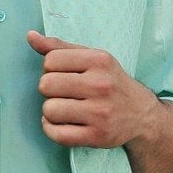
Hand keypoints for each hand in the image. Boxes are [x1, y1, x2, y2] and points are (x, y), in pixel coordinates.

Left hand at [26, 28, 159, 150]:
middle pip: (46, 85)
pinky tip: (60, 123)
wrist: (142, 114)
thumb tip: (30, 36)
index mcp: (99, 60)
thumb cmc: (110, 83)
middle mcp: (101, 85)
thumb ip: (59, 47)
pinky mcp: (97, 136)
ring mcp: (99, 112)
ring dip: (51, 111)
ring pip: (49, 110)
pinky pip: (57, 134)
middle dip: (49, 90)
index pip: (50, 60)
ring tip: (64, 108)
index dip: (50, 69)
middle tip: (64, 93)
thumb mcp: (92, 58)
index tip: (63, 75)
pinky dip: (51, 129)